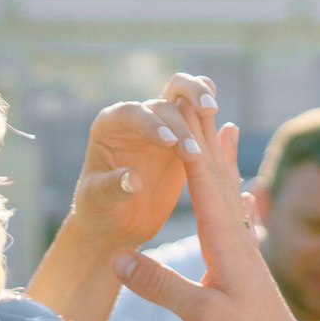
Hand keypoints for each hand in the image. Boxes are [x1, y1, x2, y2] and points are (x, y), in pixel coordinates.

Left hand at [58, 75, 221, 255]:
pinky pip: (196, 117)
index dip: (151, 124)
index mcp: (109, 127)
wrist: (117, 223)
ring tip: (212, 113)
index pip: (132, 114)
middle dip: (180, 115)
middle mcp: (135, 119)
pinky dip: (207, 113)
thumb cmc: (99, 210)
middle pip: (161, 101)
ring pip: (181, 97)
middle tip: (200, 126)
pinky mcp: (180, 138)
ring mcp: (159, 126)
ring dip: (198, 100)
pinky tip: (222, 122)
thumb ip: (112, 188)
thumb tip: (134, 179)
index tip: (169, 143)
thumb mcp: (97, 202)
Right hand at [110, 99, 319, 320]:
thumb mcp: (200, 317)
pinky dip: (234, 191)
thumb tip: (118, 259)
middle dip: (205, 133)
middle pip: (218, 174)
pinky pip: (237, 215)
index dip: (188, 141)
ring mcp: (243, 248)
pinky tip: (242, 187)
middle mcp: (236, 236)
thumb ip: (162, 286)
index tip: (175, 107)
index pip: (203, 181)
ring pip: (230, 190)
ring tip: (223, 121)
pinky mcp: (245, 264)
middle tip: (197, 94)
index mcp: (225, 241)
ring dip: (222, 154)